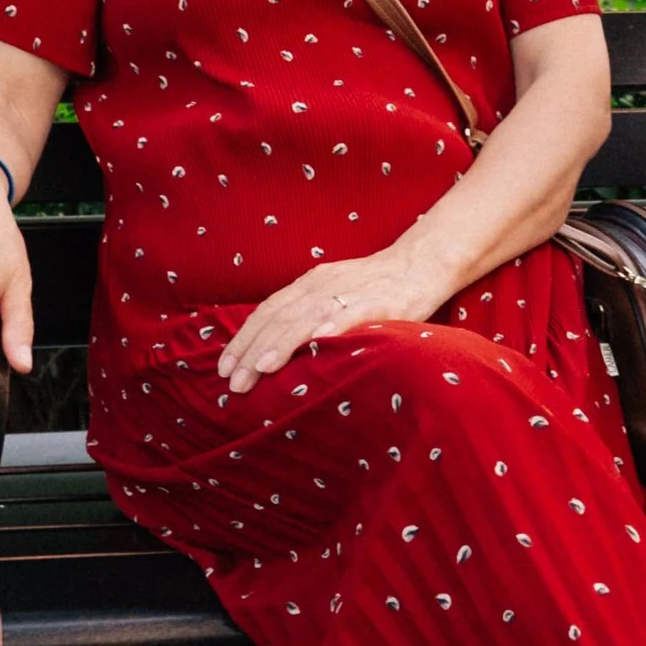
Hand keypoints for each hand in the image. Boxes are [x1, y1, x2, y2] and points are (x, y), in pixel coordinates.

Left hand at [217, 248, 438, 391]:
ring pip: (308, 318)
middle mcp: (322, 286)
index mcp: (309, 284)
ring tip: (261, 369)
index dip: (244, 338)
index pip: (267, 311)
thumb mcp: (331, 293)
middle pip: (279, 318)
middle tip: (233, 383)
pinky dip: (333, 327)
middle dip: (253, 350)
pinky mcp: (380, 302)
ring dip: (282, 344)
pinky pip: (352, 314)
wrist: (421, 263)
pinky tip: (317, 342)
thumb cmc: (374, 286)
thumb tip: (272, 345)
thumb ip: (306, 312)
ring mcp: (350, 293)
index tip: (225, 367)